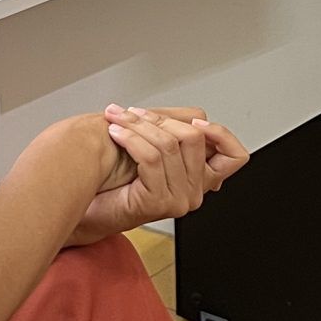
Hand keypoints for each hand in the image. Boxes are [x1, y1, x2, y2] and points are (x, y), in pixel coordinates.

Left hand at [72, 106, 250, 243]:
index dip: (222, 134)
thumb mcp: (153, 148)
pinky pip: (151, 158)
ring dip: (137, 125)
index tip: (196, 122)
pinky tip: (116, 132)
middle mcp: (194, 193)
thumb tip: (196, 117)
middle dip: (159, 118)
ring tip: (117, 119)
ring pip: (169, 145)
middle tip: (133, 113)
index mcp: (199, 179)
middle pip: (195, 139)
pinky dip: (131, 139)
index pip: (235, 157)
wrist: (85, 206)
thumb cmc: (114, 179)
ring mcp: (178, 200)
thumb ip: (177, 133)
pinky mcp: (158, 202)